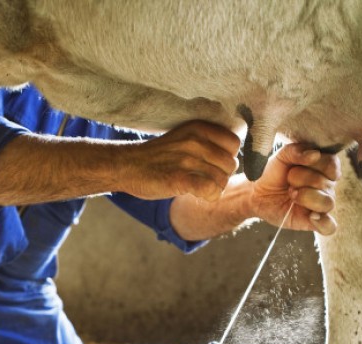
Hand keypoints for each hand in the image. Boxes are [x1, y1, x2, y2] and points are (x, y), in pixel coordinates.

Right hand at [121, 120, 240, 202]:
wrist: (127, 166)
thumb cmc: (158, 156)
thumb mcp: (184, 138)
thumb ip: (207, 142)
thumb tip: (234, 157)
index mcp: (199, 128)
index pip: (234, 143)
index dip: (227, 158)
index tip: (213, 165)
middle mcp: (195, 141)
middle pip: (231, 164)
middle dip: (221, 176)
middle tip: (204, 179)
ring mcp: (187, 159)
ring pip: (222, 179)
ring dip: (214, 189)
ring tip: (198, 187)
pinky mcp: (179, 178)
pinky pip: (211, 190)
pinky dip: (208, 196)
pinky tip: (197, 194)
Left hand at [250, 143, 339, 234]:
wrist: (257, 193)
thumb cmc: (273, 172)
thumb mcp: (281, 156)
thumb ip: (296, 151)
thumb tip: (315, 155)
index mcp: (324, 167)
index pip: (332, 164)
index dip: (314, 165)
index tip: (295, 166)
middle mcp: (327, 186)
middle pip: (326, 183)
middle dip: (302, 180)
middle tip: (288, 182)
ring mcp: (321, 204)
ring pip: (328, 203)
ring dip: (306, 197)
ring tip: (292, 195)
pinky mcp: (314, 222)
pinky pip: (329, 226)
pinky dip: (323, 222)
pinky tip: (311, 216)